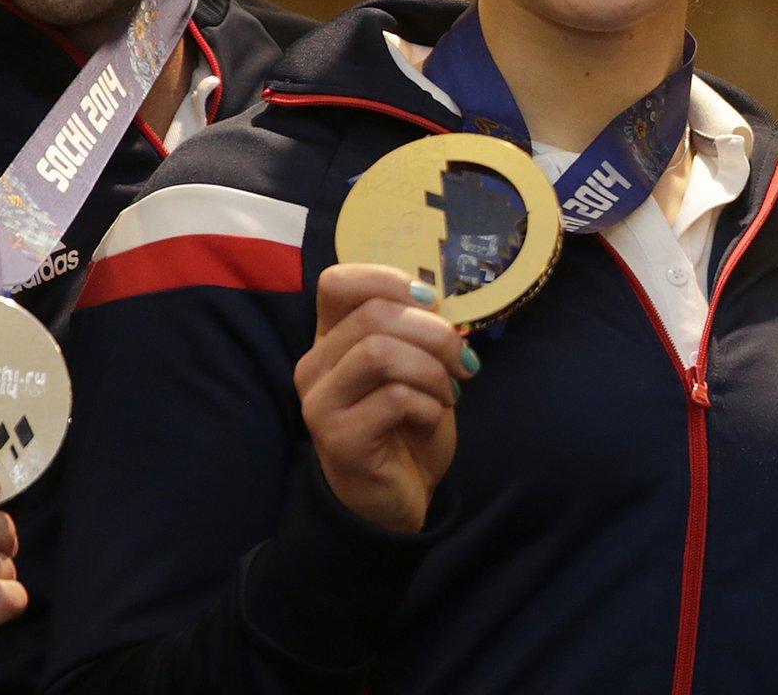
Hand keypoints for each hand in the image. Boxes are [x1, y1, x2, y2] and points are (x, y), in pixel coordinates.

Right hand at [295, 264, 476, 532]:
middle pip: (373, 315)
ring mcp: (321, 403)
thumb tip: (443, 295)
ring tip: (449, 392)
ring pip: (380, 352)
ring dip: (432, 369)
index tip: (431, 302)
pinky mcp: (338, 438)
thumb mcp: (416, 365)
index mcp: (331, 338)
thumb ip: (418, 329)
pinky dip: (429, 403)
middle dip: (433, 332)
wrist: (397, 497)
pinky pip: (394, 398)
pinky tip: (432, 417)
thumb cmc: (408, 424)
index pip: (337, 282)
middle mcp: (315, 365)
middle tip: (462, 360)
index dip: (389, 280)